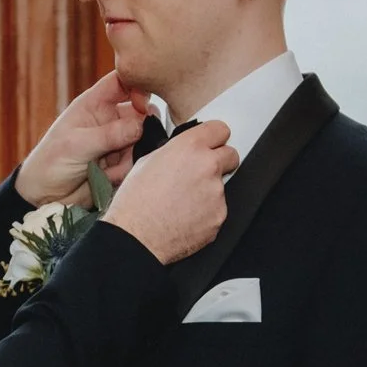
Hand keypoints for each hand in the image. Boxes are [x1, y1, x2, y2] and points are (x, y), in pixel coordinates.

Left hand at [16, 71, 150, 207]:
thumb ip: (109, 134)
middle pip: (140, 113)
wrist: (44, 196)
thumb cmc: (50, 163)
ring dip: (130, 155)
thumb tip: (141, 125)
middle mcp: (108, 119)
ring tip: (107, 168)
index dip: (137, 86)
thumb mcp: (76, 145)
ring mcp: (116, 141)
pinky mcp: (120, 162)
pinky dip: (125, 170)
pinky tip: (106, 177)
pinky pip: (136, 161)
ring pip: (142, 140)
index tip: (142, 106)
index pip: (122, 81)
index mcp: (93, 103)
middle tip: (128, 145)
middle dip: (140, 131)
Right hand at [102, 121, 238, 263]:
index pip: (220, 129)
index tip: (212, 144)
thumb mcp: (147, 162)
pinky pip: (217, 210)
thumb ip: (174, 152)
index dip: (214, 138)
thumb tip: (183, 154)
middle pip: (231, 155)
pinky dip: (206, 213)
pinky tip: (185, 217)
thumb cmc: (135, 203)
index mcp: (189, 147)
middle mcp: (207, 166)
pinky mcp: (219, 216)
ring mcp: (216, 193)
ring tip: (182, 202)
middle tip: (200, 174)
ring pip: (221, 186)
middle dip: (220, 162)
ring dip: (208, 192)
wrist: (136, 236)